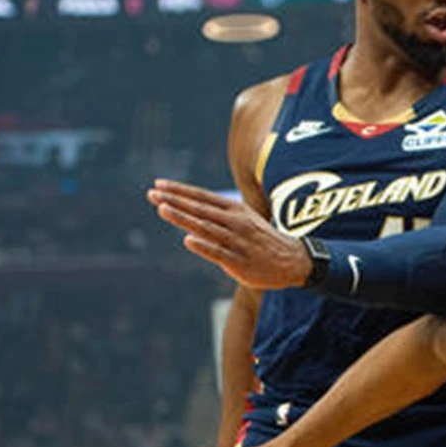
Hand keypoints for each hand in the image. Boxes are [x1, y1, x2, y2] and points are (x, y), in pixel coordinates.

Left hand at [147, 179, 310, 288]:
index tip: (159, 184)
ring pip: (206, 228)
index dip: (180, 190)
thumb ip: (219, 214)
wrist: (293, 260)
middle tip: (152, 193)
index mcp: (236, 210)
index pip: (202, 197)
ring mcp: (237, 242)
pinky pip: (219, 253)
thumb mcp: (245, 219)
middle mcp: (236, 223)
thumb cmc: (262, 239)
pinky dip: (204, 246)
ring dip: (183, 218)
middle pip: (200, 209)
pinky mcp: (239, 262)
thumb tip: (192, 208)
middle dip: (174, 201)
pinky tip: (188, 240)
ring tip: (162, 209)